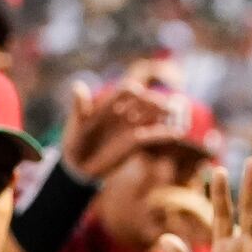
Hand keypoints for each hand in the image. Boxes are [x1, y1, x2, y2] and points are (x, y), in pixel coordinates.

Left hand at [59, 80, 175, 180]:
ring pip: (150, 116)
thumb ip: (79, 108)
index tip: (137, 93)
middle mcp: (122, 113)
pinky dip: (163, 134)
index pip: (125, 91)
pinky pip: (152, 135)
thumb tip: (77, 85)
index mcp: (108, 104)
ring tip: (175, 113)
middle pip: (143, 101)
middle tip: (164, 105)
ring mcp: (130, 127)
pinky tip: (176, 133)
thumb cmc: (74, 143)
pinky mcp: (136, 142)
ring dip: (162, 114)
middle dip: (153, 102)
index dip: (132, 91)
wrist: (79, 166)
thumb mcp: (75, 126)